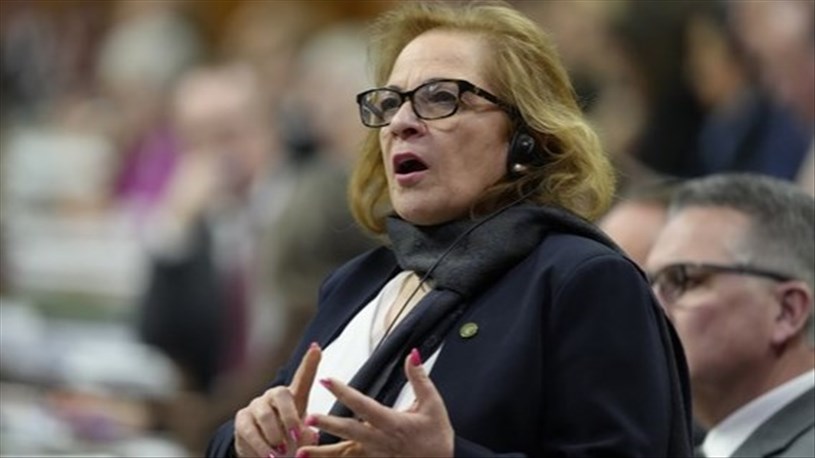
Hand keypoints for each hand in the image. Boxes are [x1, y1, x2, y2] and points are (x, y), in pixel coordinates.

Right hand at [234, 343, 321, 456]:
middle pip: (281, 394)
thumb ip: (309, 434)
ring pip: (265, 415)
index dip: (309, 363)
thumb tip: (308, 433)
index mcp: (294, 397)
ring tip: (283, 452)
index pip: (302, 377)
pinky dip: (261, 446)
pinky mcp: (242, 420)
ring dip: (275, 436)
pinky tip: (269, 456)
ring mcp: (256, 406)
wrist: (267, 456)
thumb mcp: (304, 438)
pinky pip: (251, 431)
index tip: (317, 347)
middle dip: (290, 416)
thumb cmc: (291, 442)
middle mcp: (274, 396)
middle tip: (297, 436)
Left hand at [297, 349, 453, 457]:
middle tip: (306, 417)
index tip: (327, 379)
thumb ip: (419, 378)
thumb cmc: (437, 435)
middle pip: (350, 432)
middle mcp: (381, 441)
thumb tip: (412, 354)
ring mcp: (375, 456)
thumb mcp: (433, 404)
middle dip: (327, 424)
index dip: (345, 392)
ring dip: (322, 454)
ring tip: (300, 452)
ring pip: (344, 454)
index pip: (364, 405)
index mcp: (394, 423)